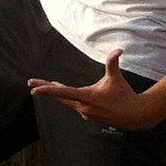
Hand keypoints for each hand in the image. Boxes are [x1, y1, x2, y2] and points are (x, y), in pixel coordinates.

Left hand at [29, 54, 165, 130]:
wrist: (134, 115)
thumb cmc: (124, 94)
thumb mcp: (116, 77)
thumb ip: (113, 62)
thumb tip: (119, 49)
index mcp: (87, 97)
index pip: (63, 92)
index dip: (48, 89)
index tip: (34, 89)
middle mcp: (83, 107)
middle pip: (60, 96)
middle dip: (46, 89)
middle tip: (30, 84)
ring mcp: (85, 113)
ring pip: (69, 100)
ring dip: (62, 93)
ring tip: (51, 84)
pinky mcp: (89, 116)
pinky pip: (78, 105)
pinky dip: (75, 98)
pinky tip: (85, 96)